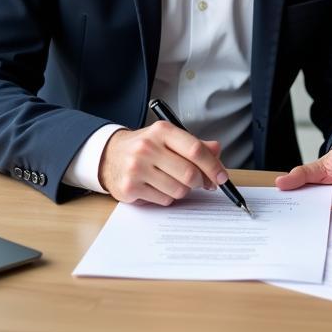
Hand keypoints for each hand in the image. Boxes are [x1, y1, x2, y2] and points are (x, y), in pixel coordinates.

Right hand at [99, 122, 227, 205]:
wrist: (110, 155)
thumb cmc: (146, 147)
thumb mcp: (169, 138)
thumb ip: (195, 144)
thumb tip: (217, 151)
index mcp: (162, 131)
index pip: (195, 150)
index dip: (213, 166)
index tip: (222, 177)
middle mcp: (147, 148)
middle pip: (189, 174)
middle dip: (200, 182)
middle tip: (201, 183)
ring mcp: (137, 168)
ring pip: (178, 190)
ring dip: (183, 190)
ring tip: (173, 181)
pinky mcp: (129, 187)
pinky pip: (163, 200)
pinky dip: (167, 197)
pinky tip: (158, 187)